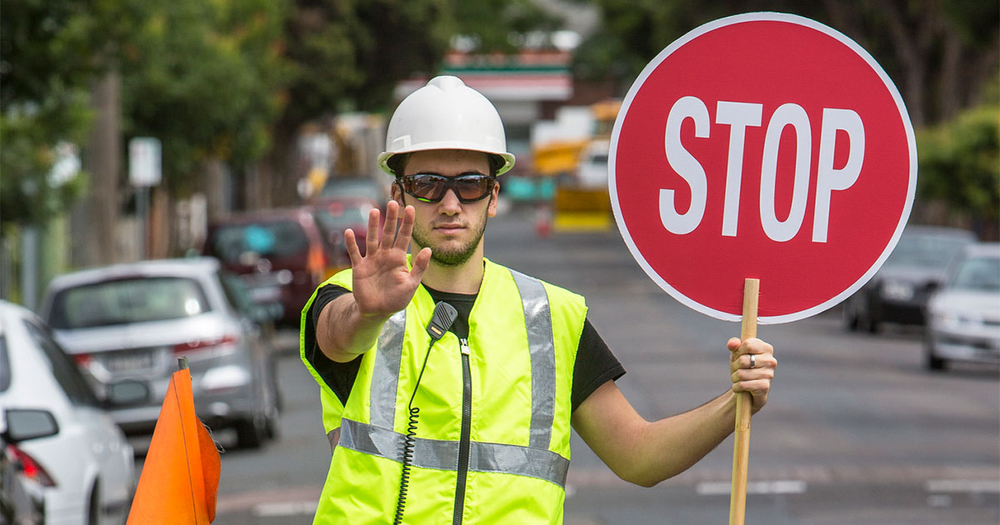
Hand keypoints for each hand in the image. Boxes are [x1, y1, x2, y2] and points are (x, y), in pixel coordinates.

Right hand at [344, 200, 431, 317]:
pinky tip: (349, 232)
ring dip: (373, 226)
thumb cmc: (396, 299)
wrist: (377, 311)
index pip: (404, 237)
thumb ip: (419, 267)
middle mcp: (385, 255)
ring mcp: (372, 260)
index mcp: (398, 258)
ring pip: (372, 239)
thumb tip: (428, 249)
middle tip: (393, 202)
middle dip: (391, 218)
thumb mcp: (411, 285)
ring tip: (375, 211)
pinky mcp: (360, 268)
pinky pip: (355, 253)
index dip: (407, 223)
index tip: (410, 208)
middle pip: (388, 233)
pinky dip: (351, 244)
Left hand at [728, 337, 775, 412]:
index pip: (748, 344)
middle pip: (743, 360)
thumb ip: (734, 345)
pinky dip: (736, 386)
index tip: (739, 356)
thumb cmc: (743, 368)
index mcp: (767, 348)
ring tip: (738, 378)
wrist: (749, 392)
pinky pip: (743, 385)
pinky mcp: (765, 386)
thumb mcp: (737, 354)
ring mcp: (769, 374)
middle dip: (735, 366)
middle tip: (737, 369)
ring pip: (741, 374)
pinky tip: (738, 387)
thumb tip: (732, 344)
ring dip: (734, 377)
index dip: (738, 351)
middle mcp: (771, 361)